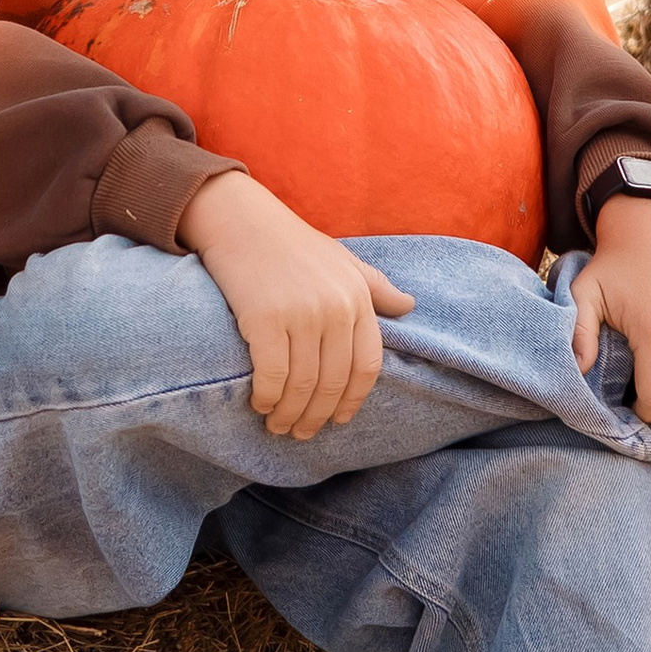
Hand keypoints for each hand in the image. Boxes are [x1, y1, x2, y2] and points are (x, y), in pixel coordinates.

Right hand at [179, 172, 416, 439]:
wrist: (240, 218)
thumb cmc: (292, 244)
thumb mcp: (343, 260)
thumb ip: (376, 287)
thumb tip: (410, 306)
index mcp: (357, 297)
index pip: (367, 366)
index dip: (353, 400)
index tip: (338, 420)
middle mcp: (335, 308)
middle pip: (334, 382)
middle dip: (317, 416)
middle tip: (302, 433)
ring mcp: (301, 313)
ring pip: (302, 384)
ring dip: (290, 414)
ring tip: (278, 426)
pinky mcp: (264, 318)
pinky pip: (272, 374)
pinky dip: (267, 398)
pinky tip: (260, 405)